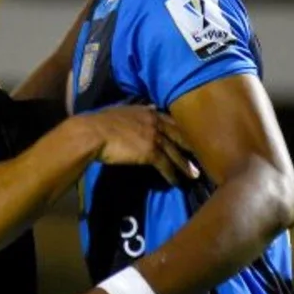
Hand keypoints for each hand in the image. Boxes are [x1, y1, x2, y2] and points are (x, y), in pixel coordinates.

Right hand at [79, 105, 199, 184]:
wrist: (92, 133)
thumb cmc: (99, 123)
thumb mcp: (120, 112)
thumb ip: (134, 114)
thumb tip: (143, 112)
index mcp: (147, 111)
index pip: (170, 120)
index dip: (181, 130)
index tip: (188, 138)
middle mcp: (155, 122)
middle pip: (178, 135)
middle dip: (190, 147)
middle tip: (201, 156)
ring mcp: (154, 136)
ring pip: (175, 152)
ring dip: (186, 165)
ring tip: (194, 175)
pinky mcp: (150, 152)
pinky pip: (166, 165)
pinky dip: (172, 175)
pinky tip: (176, 182)